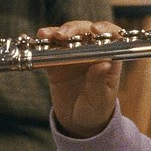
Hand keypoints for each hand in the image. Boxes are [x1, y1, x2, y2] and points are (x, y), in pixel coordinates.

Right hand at [39, 21, 122, 138]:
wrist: (79, 122)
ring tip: (47, 35)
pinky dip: (43, 45)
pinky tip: (38, 42)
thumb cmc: (97, 109)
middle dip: (75, 29)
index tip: (95, 30)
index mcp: (109, 58)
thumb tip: (104, 64)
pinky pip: (50, 51)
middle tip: (63, 35)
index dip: (105, 29)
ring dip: (57, 32)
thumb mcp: (100, 98)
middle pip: (86, 32)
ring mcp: (74, 56)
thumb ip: (99, 81)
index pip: (112, 36)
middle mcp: (93, 52)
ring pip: (67, 37)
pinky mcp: (57, 63)